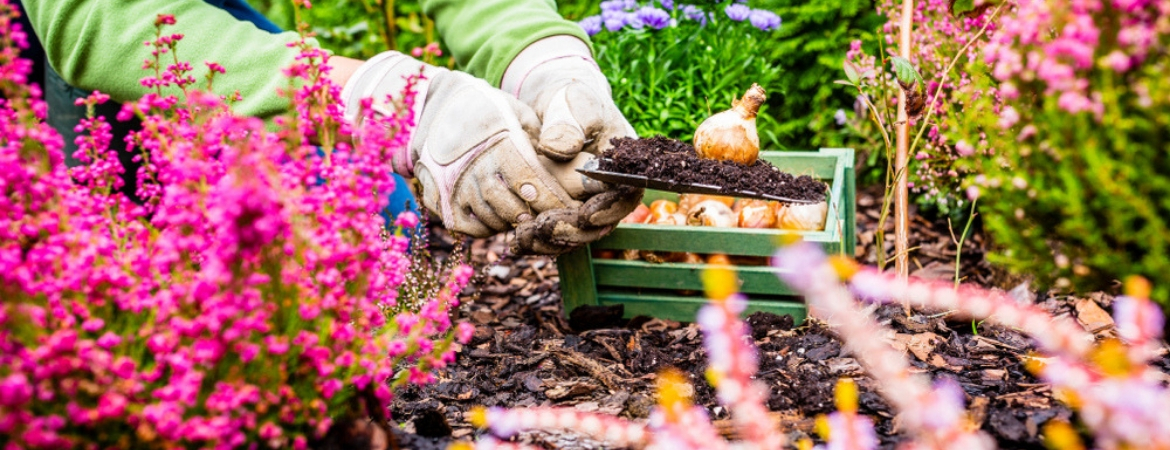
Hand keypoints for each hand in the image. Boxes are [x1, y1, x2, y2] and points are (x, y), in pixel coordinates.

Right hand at [341, 52, 577, 237]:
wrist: (432, 101)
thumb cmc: (485, 107)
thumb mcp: (516, 111)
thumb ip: (540, 135)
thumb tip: (563, 161)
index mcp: (496, 141)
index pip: (530, 181)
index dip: (551, 199)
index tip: (568, 208)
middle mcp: (471, 163)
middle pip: (508, 205)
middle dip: (530, 214)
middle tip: (544, 217)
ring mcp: (449, 181)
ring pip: (486, 217)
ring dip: (509, 222)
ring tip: (521, 216)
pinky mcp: (434, 193)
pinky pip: (463, 223)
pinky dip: (483, 228)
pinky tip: (495, 219)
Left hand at [502, 36, 644, 253]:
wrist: (555, 106)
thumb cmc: (571, 100)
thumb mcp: (573, 105)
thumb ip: (568, 126)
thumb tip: (558, 149)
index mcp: (623, 165)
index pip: (624, 197)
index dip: (607, 211)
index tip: (584, 215)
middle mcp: (609, 190)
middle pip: (600, 223)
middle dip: (573, 232)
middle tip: (544, 229)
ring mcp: (588, 202)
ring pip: (577, 233)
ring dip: (552, 241)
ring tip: (522, 238)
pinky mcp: (566, 208)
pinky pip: (557, 229)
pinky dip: (538, 238)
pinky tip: (516, 239)